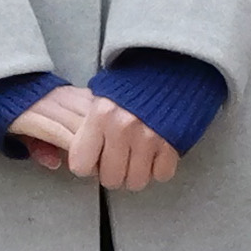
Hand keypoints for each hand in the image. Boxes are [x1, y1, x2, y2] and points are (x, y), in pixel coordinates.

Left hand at [7, 84, 183, 191]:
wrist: (169, 68)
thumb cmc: (131, 86)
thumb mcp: (101, 98)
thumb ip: (89, 127)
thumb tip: (78, 157)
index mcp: (100, 116)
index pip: (81, 166)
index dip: (87, 164)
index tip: (94, 158)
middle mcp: (123, 128)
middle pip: (110, 179)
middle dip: (113, 173)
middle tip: (118, 161)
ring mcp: (149, 138)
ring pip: (136, 182)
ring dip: (136, 174)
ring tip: (136, 158)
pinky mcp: (172, 143)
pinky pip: (161, 174)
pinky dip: (159, 168)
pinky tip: (155, 154)